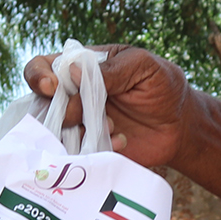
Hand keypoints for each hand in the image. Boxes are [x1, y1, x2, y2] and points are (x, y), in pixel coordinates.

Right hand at [21, 45, 193, 168]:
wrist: (181, 126)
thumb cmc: (163, 86)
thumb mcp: (142, 66)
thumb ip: (109, 69)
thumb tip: (70, 73)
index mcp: (82, 68)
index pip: (43, 67)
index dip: (38, 76)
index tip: (51, 87)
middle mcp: (75, 97)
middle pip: (42, 103)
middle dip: (62, 110)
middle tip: (83, 115)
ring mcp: (80, 124)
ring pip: (56, 131)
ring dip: (79, 130)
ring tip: (112, 128)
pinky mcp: (90, 149)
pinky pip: (76, 153)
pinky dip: (94, 148)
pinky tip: (120, 142)